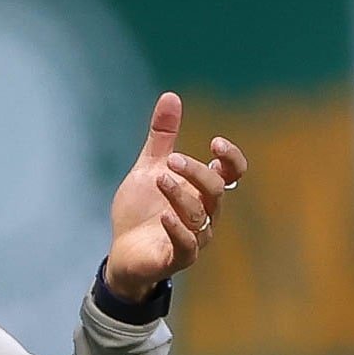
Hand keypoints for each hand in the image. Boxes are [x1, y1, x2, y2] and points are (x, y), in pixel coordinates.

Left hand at [105, 92, 248, 300]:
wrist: (122, 251)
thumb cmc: (141, 210)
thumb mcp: (149, 168)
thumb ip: (161, 137)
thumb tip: (171, 96)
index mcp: (201, 191)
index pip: (231, 174)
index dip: (231, 159)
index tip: (215, 143)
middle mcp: (205, 214)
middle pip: (216, 191)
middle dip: (196, 172)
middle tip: (171, 159)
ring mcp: (194, 237)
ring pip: (200, 216)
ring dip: (182, 195)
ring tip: (160, 179)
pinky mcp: (176, 258)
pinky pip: (187, 246)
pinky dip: (177, 230)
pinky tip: (163, 215)